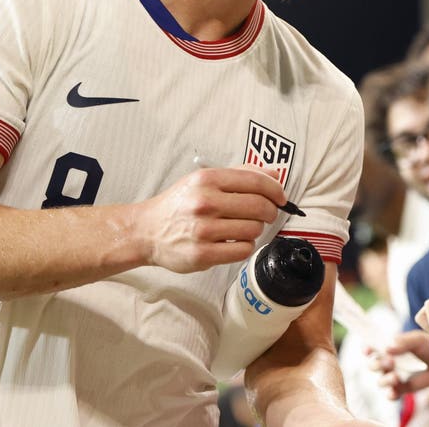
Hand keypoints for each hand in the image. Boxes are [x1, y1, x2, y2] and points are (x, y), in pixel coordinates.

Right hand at [132, 166, 284, 272]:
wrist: (147, 231)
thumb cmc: (179, 204)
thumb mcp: (204, 180)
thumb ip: (239, 174)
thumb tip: (273, 174)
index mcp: (207, 179)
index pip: (256, 181)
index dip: (276, 190)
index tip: (281, 197)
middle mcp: (205, 202)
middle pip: (260, 207)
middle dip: (270, 211)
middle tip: (265, 215)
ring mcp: (204, 230)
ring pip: (254, 229)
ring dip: (254, 230)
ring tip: (240, 228)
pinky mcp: (203, 254)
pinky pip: (243, 250)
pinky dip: (244, 247)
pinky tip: (232, 242)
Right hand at [370, 330, 428, 398]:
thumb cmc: (427, 345)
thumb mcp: (417, 339)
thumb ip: (403, 342)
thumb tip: (387, 348)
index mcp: (386, 348)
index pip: (371, 349)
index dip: (367, 349)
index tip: (368, 350)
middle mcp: (386, 363)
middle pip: (373, 366)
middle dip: (377, 364)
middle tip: (391, 362)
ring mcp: (393, 377)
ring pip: (380, 382)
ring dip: (385, 380)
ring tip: (395, 377)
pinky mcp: (402, 389)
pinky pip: (391, 395)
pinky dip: (391, 395)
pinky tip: (394, 392)